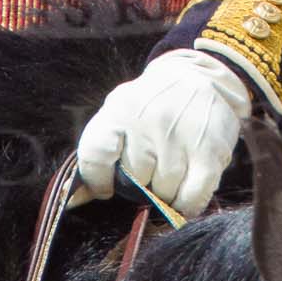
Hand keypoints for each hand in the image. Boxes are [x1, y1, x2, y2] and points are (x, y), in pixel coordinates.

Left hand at [74, 48, 250, 217]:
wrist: (202, 76)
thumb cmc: (154, 103)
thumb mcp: (120, 112)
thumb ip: (98, 152)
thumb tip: (72, 199)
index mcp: (120, 110)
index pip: (94, 157)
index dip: (97, 181)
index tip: (107, 186)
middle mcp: (148, 123)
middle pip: (133, 181)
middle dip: (140, 183)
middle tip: (150, 168)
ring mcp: (179, 139)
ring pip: (163, 194)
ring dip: (166, 192)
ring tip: (171, 170)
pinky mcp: (209, 154)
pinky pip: (189, 200)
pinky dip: (186, 204)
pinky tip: (186, 189)